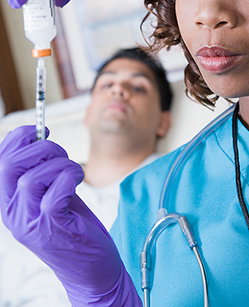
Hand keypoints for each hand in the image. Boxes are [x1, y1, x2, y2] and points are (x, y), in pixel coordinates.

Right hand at [0, 126, 140, 305]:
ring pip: (32, 177)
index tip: (40, 131)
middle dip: (41, 148)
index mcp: (9, 201)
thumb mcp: (49, 194)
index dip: (19, 137)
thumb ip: (40, 170)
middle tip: (60, 155)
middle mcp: (12, 213)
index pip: (1, 159)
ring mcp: (29, 222)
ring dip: (60, 164)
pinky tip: (78, 183)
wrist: (88, 268)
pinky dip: (70, 178)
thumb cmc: (71, 225)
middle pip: (10, 164)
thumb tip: (39, 134)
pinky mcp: (51, 228)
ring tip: (73, 173)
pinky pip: (54, 192)